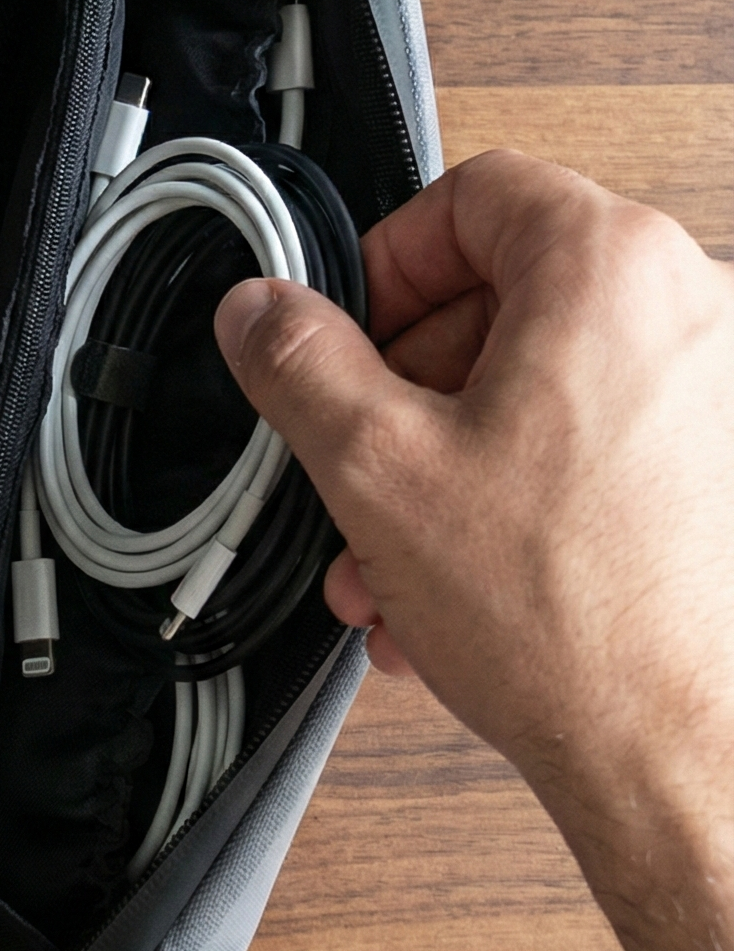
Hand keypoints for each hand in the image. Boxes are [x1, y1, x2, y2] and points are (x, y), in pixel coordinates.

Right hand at [215, 149, 733, 950]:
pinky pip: (595, 448)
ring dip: (447, 466)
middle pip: (505, 300)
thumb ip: (299, 362)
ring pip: (542, 389)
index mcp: (611, 269)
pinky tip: (460, 587)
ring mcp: (716, 395)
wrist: (677, 753)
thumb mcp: (375, 467)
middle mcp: (688, 311)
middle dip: (405, 395)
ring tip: (394, 558)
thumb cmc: (569, 619)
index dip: (384, 264)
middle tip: (355, 464)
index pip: (473, 197)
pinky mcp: (720, 472)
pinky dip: (519, 498)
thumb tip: (262, 310)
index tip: (342, 334)